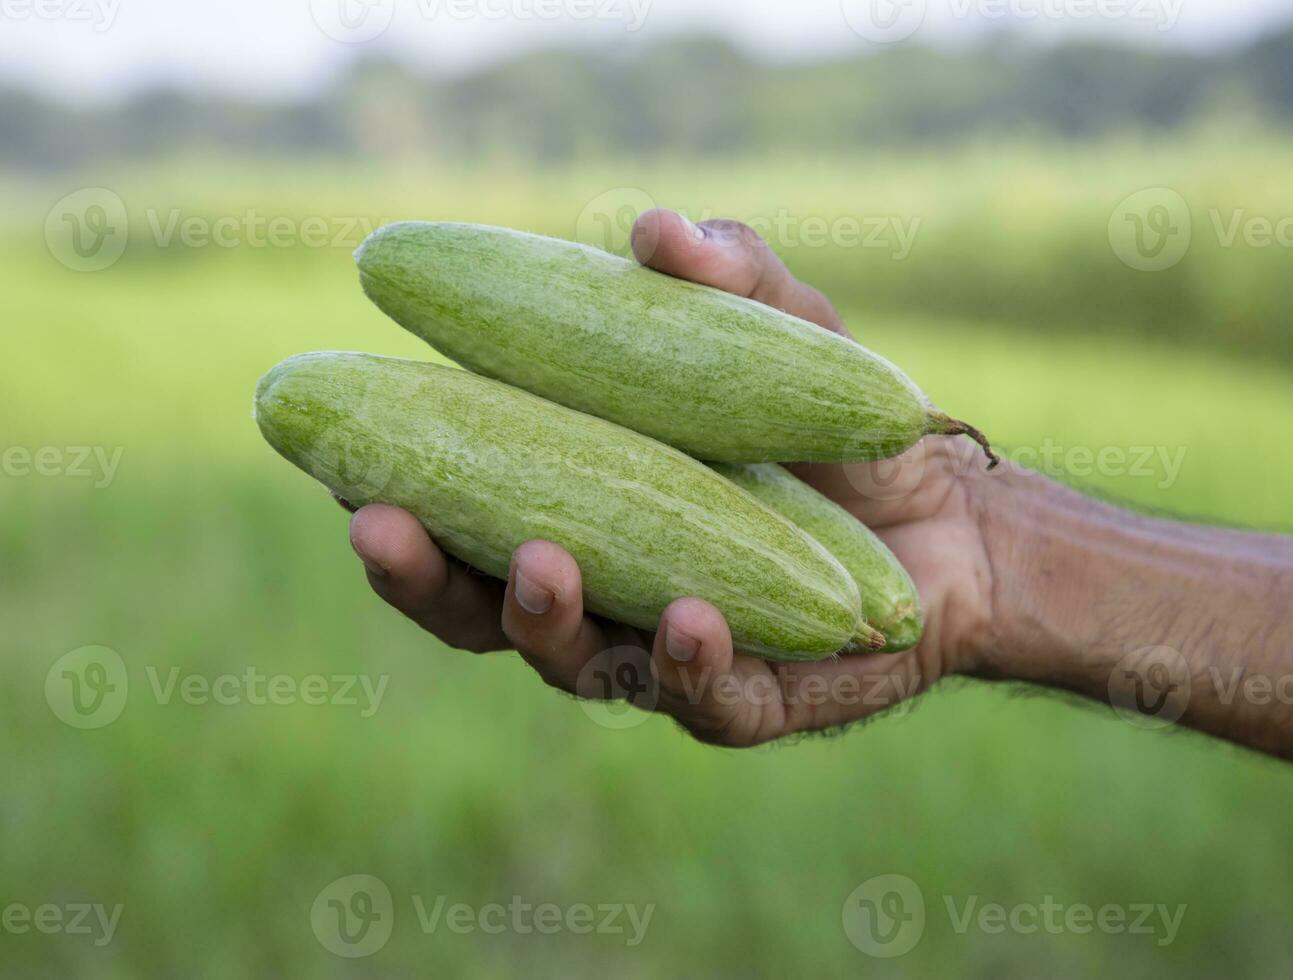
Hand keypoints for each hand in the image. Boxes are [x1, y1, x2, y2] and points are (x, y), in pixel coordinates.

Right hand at [347, 210, 997, 745]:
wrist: (952, 521)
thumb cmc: (832, 426)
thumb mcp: (783, 336)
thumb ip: (725, 278)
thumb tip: (653, 226)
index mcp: (574, 501)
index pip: (458, 504)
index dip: (391, 484)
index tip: (340, 446)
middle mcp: (596, 589)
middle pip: (473, 606)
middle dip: (418, 575)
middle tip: (376, 523)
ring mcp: (658, 654)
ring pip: (567, 662)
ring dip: (539, 618)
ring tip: (547, 560)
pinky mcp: (743, 701)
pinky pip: (701, 701)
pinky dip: (687, 663)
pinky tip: (691, 617)